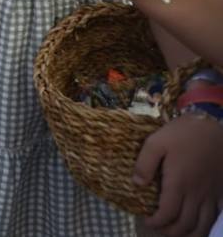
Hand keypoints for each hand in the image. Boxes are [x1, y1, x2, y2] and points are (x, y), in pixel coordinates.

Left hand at [137, 113, 222, 236]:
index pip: (168, 214)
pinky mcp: (221, 192)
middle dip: (170, 232)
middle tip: (159, 228)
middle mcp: (197, 194)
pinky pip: (216, 216)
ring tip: (176, 231)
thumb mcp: (156, 141)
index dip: (156, 222)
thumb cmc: (184, 133)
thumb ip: (144, 163)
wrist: (216, 126)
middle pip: (186, 225)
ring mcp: (212, 195)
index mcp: (179, 183)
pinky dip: (205, 225)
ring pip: (203, 225)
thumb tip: (137, 184)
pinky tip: (197, 222)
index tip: (146, 219)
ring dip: (189, 233)